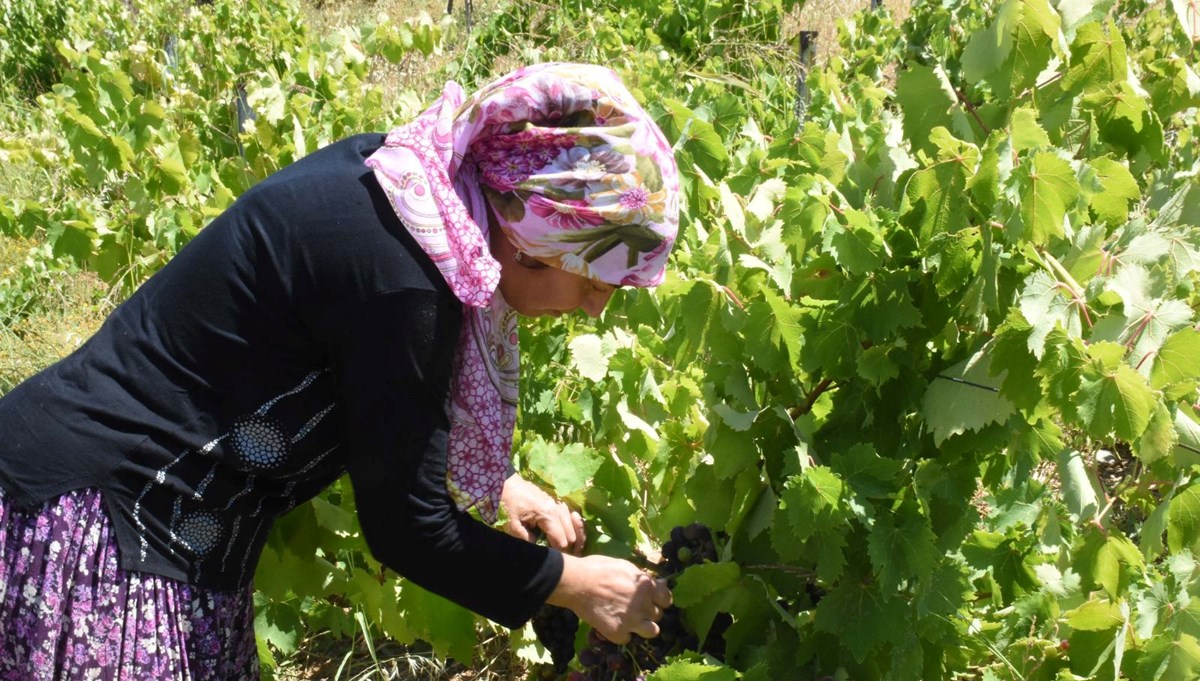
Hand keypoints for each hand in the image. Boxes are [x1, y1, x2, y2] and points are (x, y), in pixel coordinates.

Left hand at [500, 473, 584, 554]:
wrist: (506, 483)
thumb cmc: (507, 504)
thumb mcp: (512, 525)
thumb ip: (526, 538)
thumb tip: (537, 544)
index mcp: (547, 515)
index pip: (561, 537)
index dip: (559, 549)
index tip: (555, 556)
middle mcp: (555, 508)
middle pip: (570, 530)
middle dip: (567, 542)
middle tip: (559, 551)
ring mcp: (555, 502)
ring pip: (570, 520)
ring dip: (568, 532)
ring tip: (561, 542)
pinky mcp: (552, 499)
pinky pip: (565, 512)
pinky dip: (566, 521)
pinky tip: (561, 527)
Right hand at [547, 554, 672, 643]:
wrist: (577, 583)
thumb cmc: (598, 569)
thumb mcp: (625, 566)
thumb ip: (643, 577)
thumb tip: (661, 583)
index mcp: (647, 587)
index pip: (667, 599)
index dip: (659, 599)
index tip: (652, 600)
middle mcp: (643, 606)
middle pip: (658, 615)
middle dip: (648, 611)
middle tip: (635, 608)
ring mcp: (632, 621)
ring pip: (652, 631)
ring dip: (643, 627)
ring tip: (631, 621)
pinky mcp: (618, 633)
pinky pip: (627, 638)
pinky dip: (621, 633)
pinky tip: (612, 624)